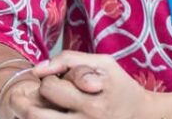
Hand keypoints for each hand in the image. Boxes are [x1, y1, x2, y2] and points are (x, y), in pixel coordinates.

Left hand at [17, 52, 171, 118]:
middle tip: (50, 91)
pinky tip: (50, 111)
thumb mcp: (104, 63)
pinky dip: (41, 118)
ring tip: (39, 104)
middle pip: (38, 109)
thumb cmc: (118, 86)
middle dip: (40, 95)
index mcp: (95, 95)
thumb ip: (70, 59)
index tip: (57, 77)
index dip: (49, 78)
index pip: (50, 87)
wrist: (140, 116)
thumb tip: (36, 70)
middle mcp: (89, 116)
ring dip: (31, 112)